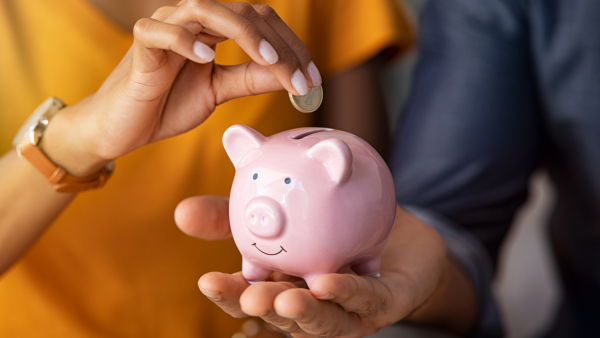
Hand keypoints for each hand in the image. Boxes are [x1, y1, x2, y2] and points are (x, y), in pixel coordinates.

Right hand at [41, 0, 320, 175]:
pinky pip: (161, 32)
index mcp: (213, 30)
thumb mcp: (218, 91)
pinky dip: (185, 40)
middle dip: (278, 45)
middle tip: (301, 79)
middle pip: (244, 12)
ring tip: (269, 61)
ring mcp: (165, 27)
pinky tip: (207, 57)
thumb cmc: (167, 104)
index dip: (290, 47)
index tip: (313, 79)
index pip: (261, 22)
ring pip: (207, 10)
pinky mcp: (141, 45)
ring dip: (244, 34)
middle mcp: (192, 20)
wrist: (123, 127)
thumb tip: (289, 76)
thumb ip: (250, 79)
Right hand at [175, 197, 477, 336]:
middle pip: (280, 314)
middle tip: (248, 297)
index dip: (229, 293)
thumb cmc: (334, 225)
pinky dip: (347, 293)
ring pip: (322, 320)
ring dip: (302, 313)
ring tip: (284, 300)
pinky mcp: (383, 304)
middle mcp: (311, 305)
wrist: (397, 228)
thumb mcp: (282, 212)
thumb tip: (181, 211)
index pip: (250, 295)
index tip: (207, 280)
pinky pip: (366, 300)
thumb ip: (236, 215)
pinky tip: (329, 282)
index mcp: (283, 285)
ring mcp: (347, 310)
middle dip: (262, 309)